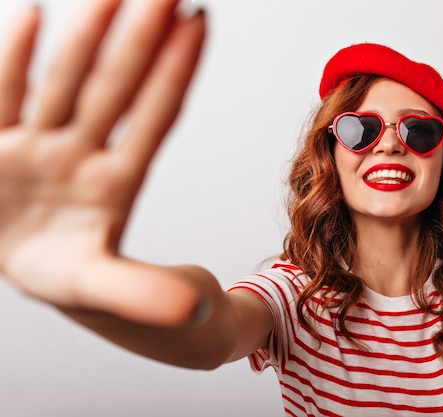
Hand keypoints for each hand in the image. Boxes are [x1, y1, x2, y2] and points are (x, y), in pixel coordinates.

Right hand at [0, 0, 206, 324]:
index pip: (152, 118)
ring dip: (86, 36)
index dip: (174, 72)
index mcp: (114, 186)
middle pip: (114, 88)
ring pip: (64, 82)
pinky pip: (3, 96)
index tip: (198, 23)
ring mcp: (39, 147)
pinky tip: (30, 15)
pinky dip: (10, 60)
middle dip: (138, 38)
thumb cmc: (78, 279)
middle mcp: (81, 156)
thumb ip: (144, 294)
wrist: (36, 270)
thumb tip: (195, 312)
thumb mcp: (106, 289)